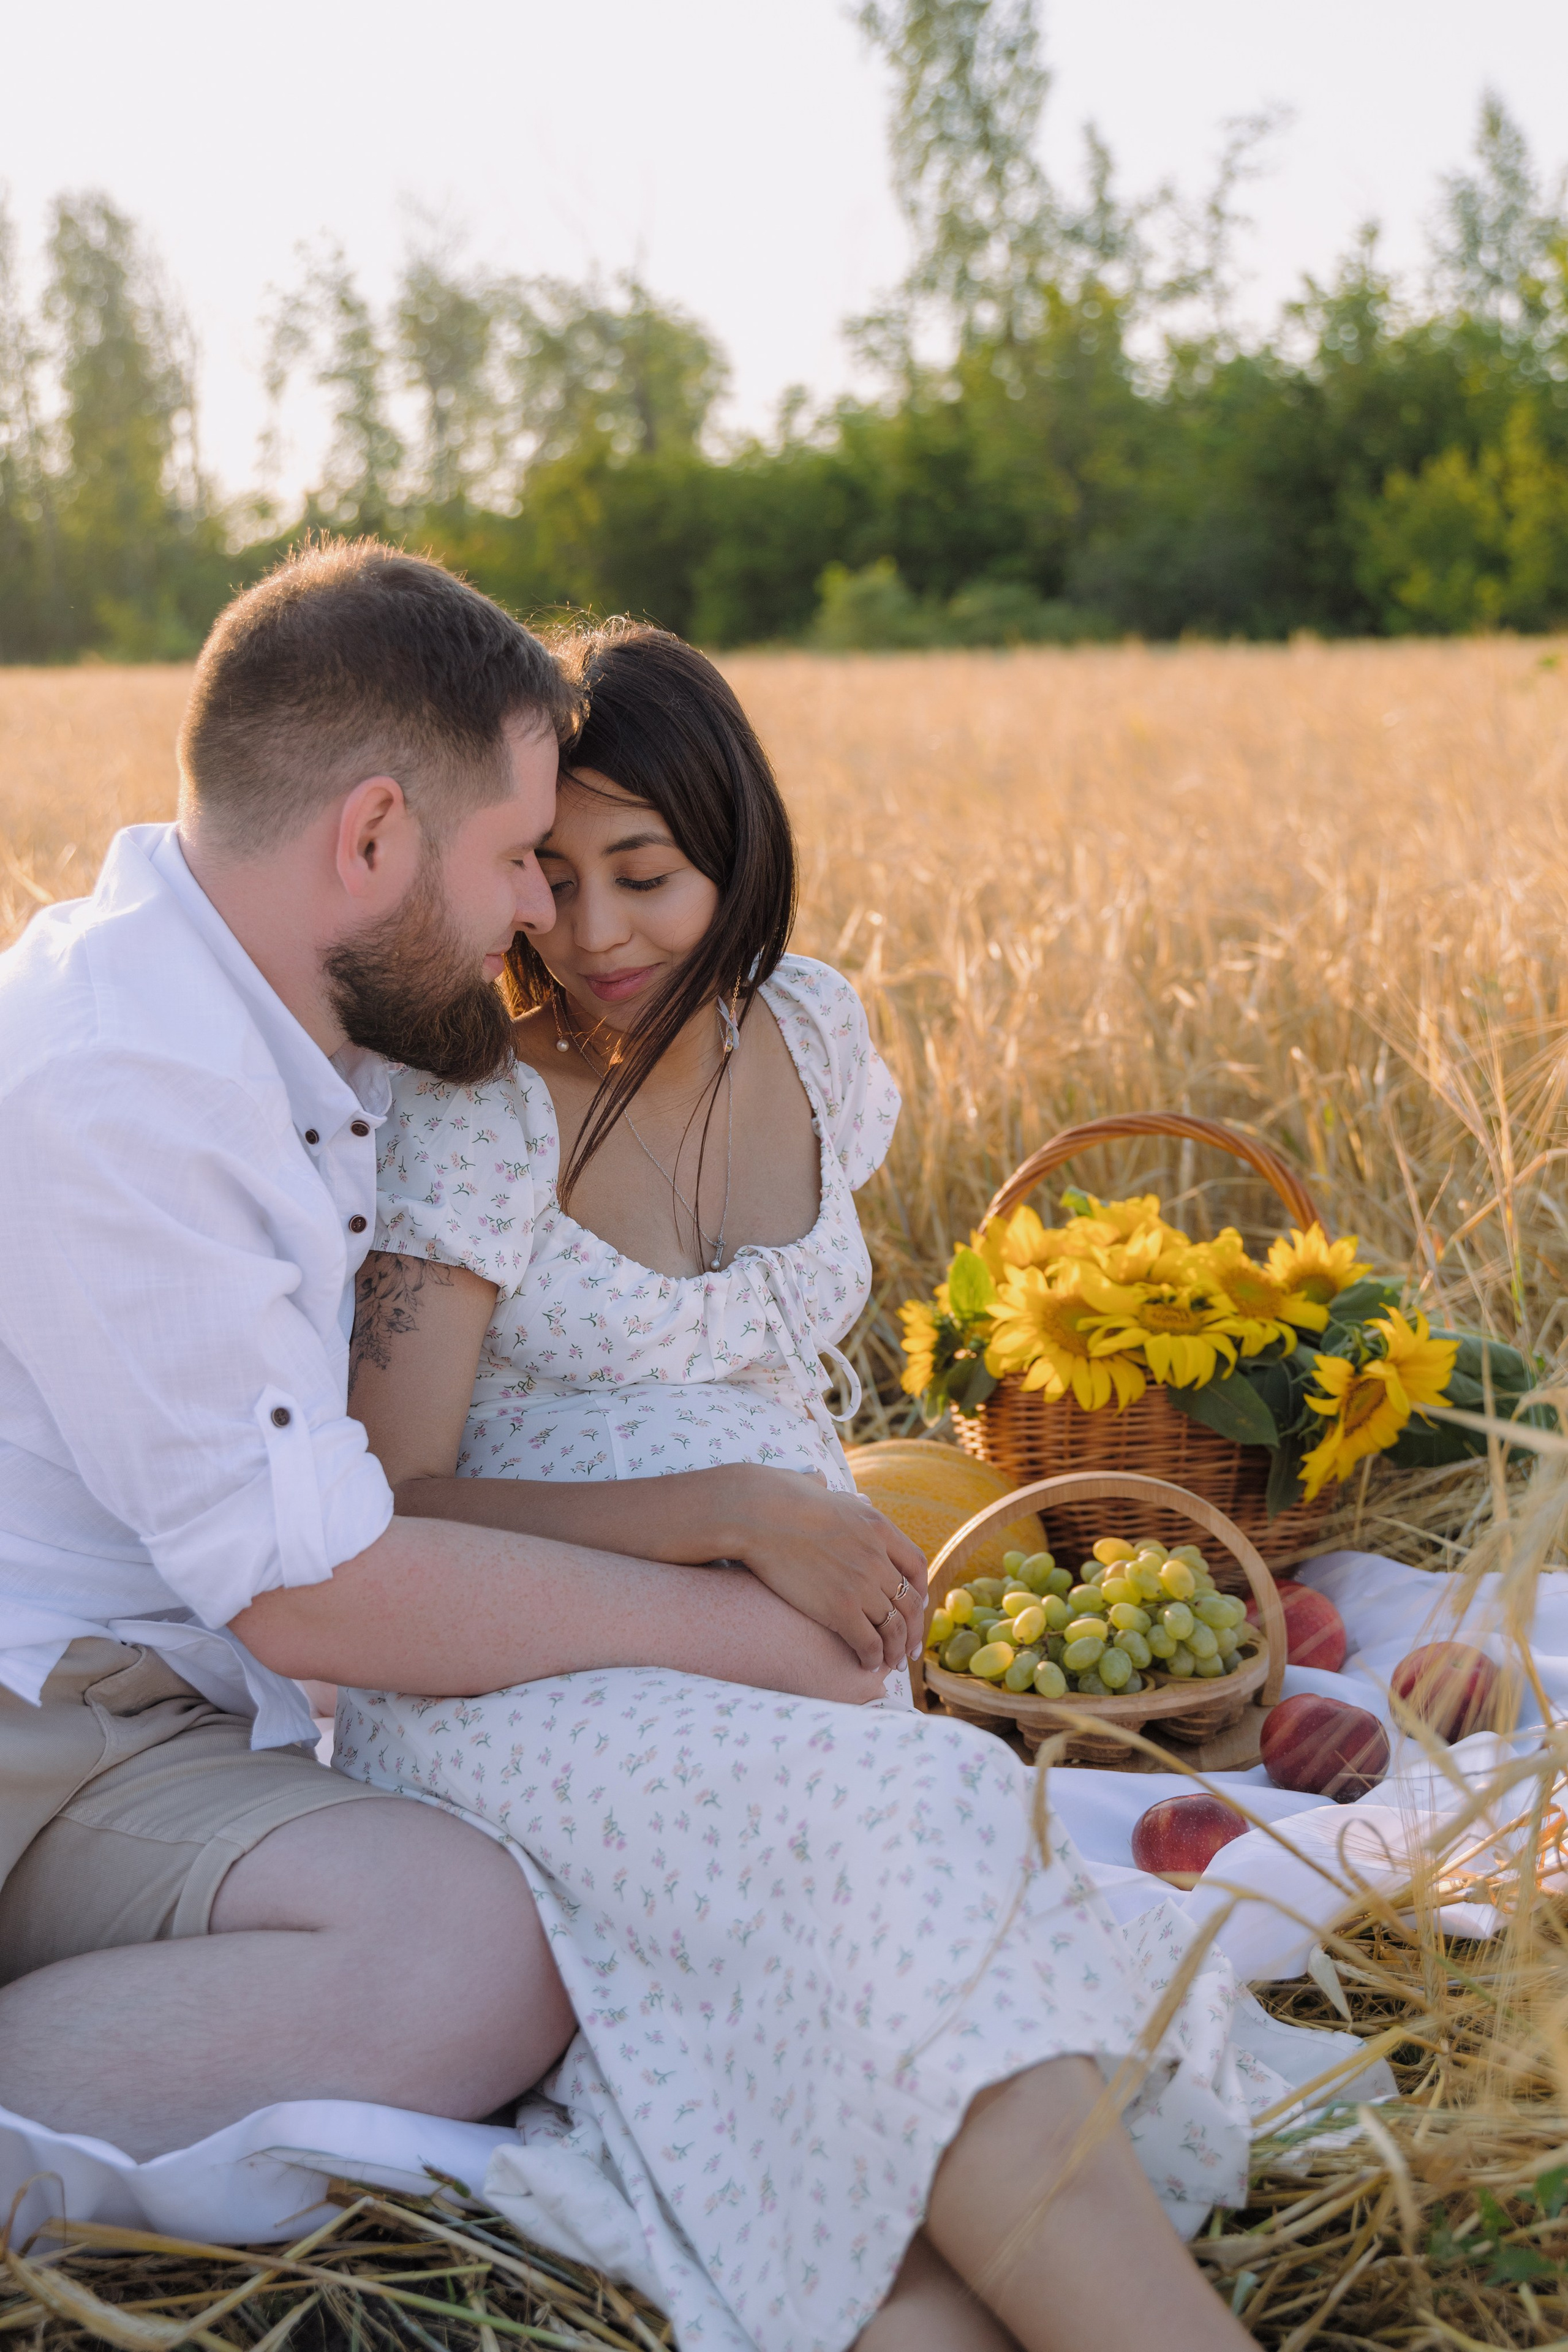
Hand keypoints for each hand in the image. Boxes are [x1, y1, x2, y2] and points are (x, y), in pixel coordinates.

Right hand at [713, 1468, 926, 1672]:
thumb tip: (819, 1478)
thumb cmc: (777, 1498)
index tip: (916, 1606)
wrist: (758, 1514)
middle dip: (914, 1630)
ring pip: (894, 1627)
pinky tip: (866, 1663)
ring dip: (896, 1650)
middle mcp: (877, 1557)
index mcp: (878, 1527)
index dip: (919, 1590)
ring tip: (891, 1664)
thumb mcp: (818, 1489)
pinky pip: (868, 1641)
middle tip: (910, 1650)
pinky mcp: (840, 1608)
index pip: (915, 1564)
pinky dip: (872, 1656)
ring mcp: (861, 1584)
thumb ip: (827, 1491)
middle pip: (910, 1602)